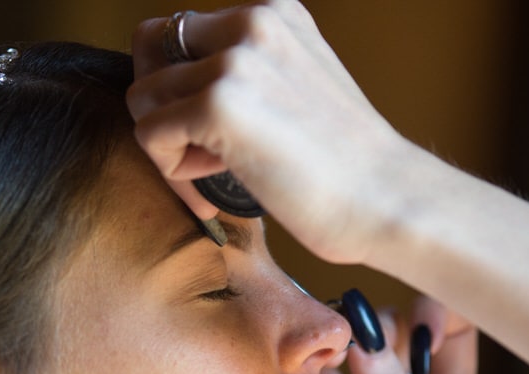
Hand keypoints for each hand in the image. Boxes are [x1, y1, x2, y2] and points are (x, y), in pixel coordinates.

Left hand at [126, 1, 406, 263]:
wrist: (385, 200)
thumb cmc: (345, 166)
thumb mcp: (297, 87)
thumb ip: (246, 73)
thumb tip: (172, 90)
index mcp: (273, 13)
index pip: (179, 33)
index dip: (180, 86)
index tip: (211, 136)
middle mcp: (252, 22)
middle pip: (149, 50)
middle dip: (161, 105)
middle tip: (199, 154)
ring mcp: (234, 61)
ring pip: (143, 97)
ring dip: (168, 144)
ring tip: (214, 174)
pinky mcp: (219, 105)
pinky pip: (149, 134)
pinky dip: (170, 172)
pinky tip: (211, 189)